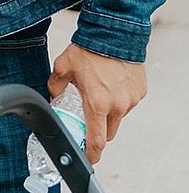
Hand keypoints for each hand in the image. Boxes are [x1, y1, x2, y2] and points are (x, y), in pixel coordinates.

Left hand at [48, 43, 146, 163]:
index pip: (96, 140)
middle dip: (99, 130)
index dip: (92, 154)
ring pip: (119, 116)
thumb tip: (52, 94)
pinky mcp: (140, 91)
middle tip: (89, 118)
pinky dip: (120, 99)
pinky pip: (128, 102)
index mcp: (97, 104)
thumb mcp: (63, 67)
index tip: (89, 159)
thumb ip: (55, 85)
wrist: (114, 33)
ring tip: (100, 91)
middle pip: (108, 132)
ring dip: (110, 111)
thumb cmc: (88, 50)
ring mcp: (131, 99)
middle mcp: (117, 106)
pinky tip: (111, 83)